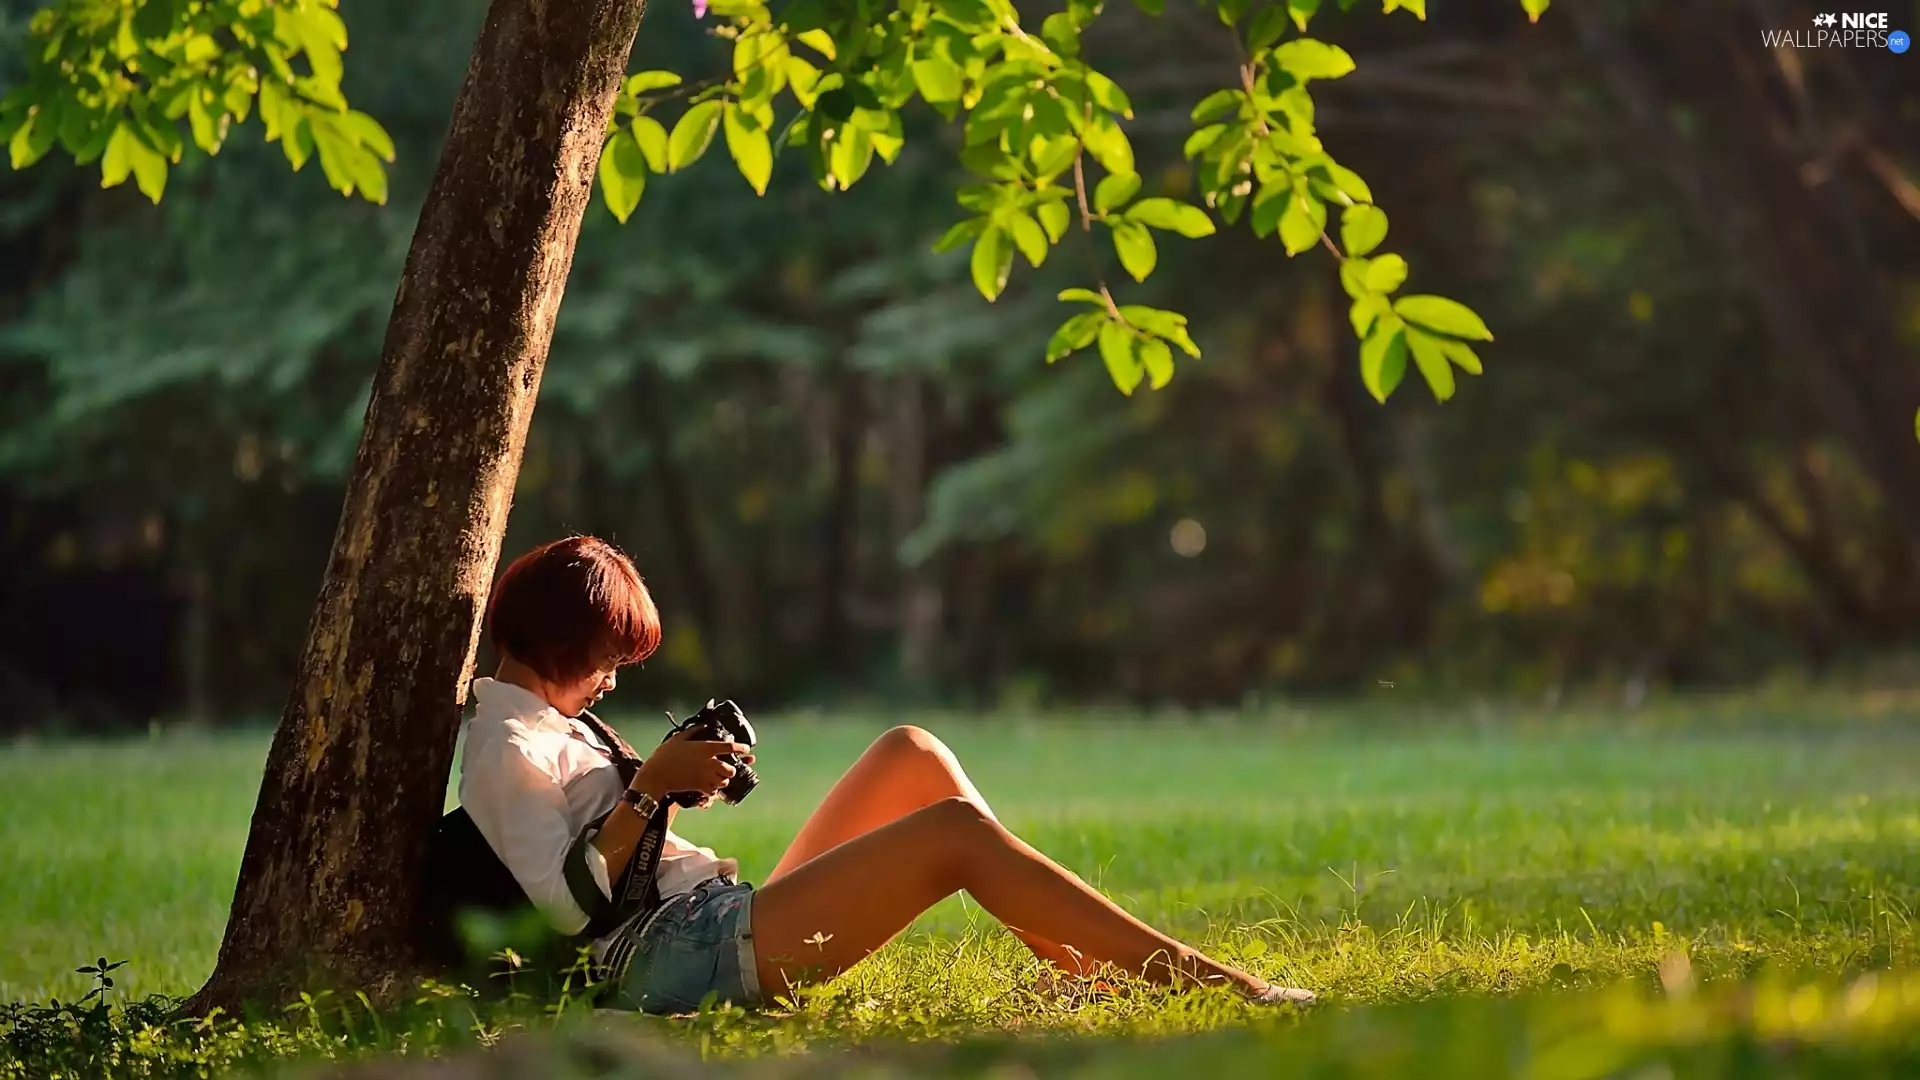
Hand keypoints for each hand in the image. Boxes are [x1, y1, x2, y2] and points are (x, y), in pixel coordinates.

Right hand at [632, 727, 752, 802]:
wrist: (656, 775)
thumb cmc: (665, 755)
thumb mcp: (678, 738)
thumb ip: (692, 731)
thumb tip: (702, 725)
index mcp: (705, 748)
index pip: (730, 747)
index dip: (741, 748)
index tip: (747, 749)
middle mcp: (708, 763)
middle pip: (730, 769)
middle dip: (732, 769)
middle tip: (728, 768)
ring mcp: (704, 776)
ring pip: (723, 781)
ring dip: (723, 780)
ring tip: (719, 778)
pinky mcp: (699, 787)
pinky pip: (713, 791)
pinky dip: (714, 790)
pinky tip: (710, 786)